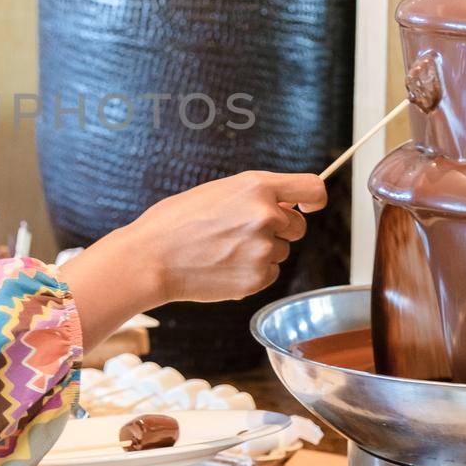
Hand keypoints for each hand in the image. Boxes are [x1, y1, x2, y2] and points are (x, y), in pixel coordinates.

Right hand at [60, 169, 326, 349]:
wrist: (151, 258)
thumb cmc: (175, 222)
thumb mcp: (217, 192)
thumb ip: (255, 196)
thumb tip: (284, 207)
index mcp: (257, 187)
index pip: (312, 188)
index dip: (314, 200)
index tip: (309, 207)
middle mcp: (267, 216)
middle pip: (297, 227)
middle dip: (279, 231)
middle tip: (240, 233)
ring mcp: (263, 249)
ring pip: (281, 252)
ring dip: (261, 253)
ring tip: (223, 250)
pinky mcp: (257, 278)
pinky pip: (269, 274)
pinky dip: (251, 273)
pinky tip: (222, 267)